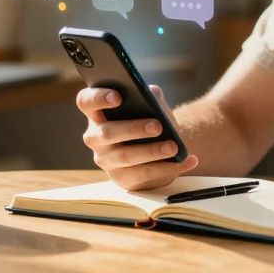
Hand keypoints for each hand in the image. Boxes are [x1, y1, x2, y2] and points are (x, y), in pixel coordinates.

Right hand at [76, 84, 198, 190]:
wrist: (162, 143)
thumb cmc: (150, 118)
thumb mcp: (149, 104)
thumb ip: (148, 95)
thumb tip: (151, 94)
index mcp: (97, 113)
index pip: (86, 101)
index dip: (98, 97)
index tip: (118, 96)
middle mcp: (95, 137)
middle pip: (107, 132)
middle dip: (133, 129)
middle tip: (157, 126)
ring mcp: (106, 160)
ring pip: (125, 156)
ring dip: (152, 151)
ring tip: (173, 146)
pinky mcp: (122, 178)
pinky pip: (144, 174)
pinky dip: (168, 168)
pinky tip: (188, 161)